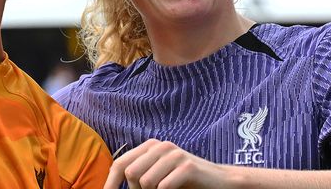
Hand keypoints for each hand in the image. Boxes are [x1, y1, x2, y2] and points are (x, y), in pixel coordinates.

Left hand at [104, 139, 230, 188]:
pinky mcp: (187, 166)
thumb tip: (112, 188)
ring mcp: (174, 154)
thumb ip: (139, 175)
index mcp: (150, 147)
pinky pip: (163, 187)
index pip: (120, 164)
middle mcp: (160, 146)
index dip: (110, 182)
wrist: (219, 181)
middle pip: (131, 173)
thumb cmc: (184, 182)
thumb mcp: (158, 176)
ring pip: (145, 181)